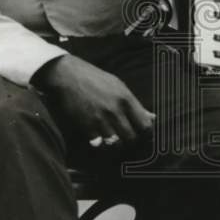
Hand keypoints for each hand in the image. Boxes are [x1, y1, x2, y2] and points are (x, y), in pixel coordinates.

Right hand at [33, 54, 154, 146]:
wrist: (67, 75)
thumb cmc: (94, 78)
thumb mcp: (117, 85)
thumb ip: (134, 103)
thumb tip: (152, 117)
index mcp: (126, 98)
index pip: (145, 125)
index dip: (145, 133)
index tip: (141, 134)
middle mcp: (115, 110)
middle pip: (131, 138)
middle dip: (129, 139)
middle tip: (125, 136)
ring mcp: (100, 119)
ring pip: (115, 144)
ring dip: (114, 143)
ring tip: (111, 138)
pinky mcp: (86, 126)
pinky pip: (98, 144)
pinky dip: (99, 143)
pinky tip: (97, 136)